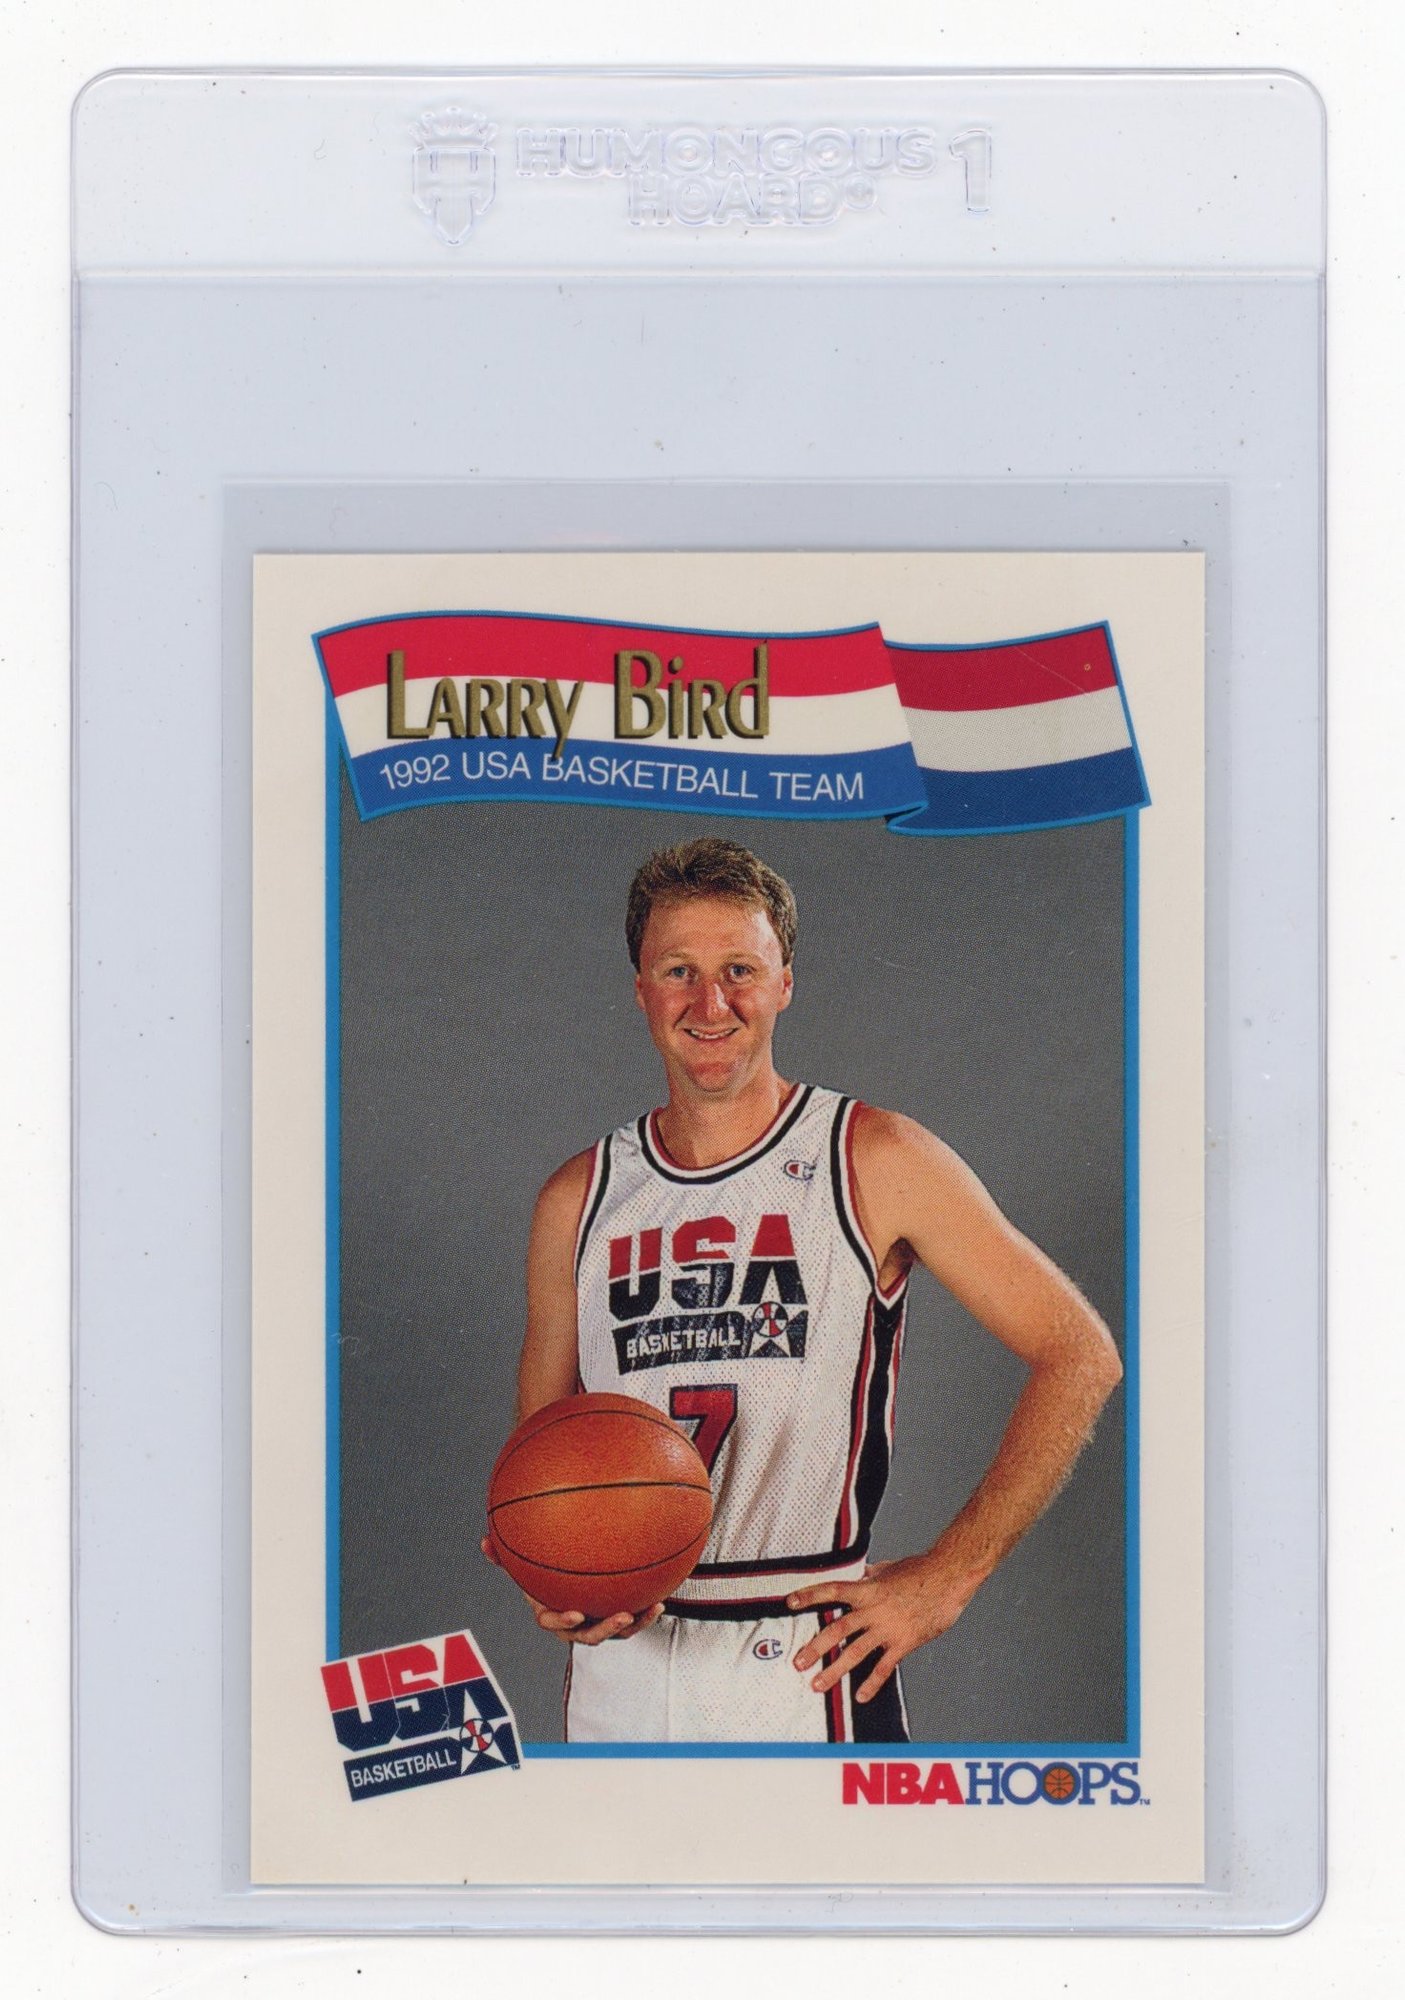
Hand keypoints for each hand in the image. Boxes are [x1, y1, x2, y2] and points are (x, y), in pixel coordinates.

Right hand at [480, 1536, 663, 1645]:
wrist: (569, 1585)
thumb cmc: (541, 1576)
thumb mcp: (523, 1565)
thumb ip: (505, 1556)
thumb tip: (483, 1542)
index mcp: (550, 1611)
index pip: (551, 1622)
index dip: (562, 1620)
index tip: (574, 1612)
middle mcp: (575, 1622)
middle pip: (587, 1635)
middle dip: (604, 1629)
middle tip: (619, 1617)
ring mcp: (596, 1623)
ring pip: (613, 1632)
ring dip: (631, 1625)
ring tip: (647, 1610)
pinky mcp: (615, 1618)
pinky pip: (632, 1621)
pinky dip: (646, 1614)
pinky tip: (661, 1601)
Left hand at [787, 1552, 979, 1702]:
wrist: (949, 1578)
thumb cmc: (922, 1569)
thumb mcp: (891, 1568)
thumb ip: (873, 1575)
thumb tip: (862, 1573)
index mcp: (868, 1589)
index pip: (832, 1590)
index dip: (809, 1595)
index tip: (789, 1602)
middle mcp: (873, 1610)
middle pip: (837, 1629)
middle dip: (815, 1647)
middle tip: (797, 1662)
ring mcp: (888, 1628)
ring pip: (855, 1652)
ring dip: (834, 1670)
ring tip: (817, 1684)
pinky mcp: (904, 1643)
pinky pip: (884, 1667)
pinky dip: (871, 1683)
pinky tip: (860, 1696)